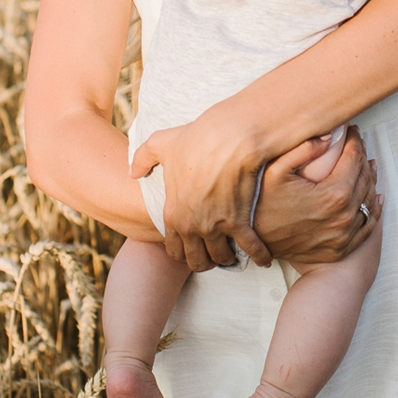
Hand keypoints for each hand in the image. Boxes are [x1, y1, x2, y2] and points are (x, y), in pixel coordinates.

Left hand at [131, 120, 380, 272]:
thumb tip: (133, 172)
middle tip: (216, 255)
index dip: (184, 252)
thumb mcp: (160, 143)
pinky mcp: (239, 222)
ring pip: (222, 258)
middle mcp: (191, 226)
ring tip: (236, 254)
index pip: (174, 249)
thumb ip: (142, 158)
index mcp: (173, 213)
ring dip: (230, 258)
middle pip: (197, 261)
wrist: (227, 136)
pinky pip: (251, 249)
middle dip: (206, 261)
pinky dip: (259, 256)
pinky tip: (264, 259)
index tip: (195, 247)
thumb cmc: (195, 138)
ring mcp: (215, 226)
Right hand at [255, 130, 381, 264]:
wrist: (258, 247)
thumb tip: (329, 137)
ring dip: (370, 179)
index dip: (355, 140)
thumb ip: (302, 149)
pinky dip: (374, 209)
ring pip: (368, 200)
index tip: (352, 130)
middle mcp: (345, 215)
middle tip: (359, 144)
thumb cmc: (262, 206)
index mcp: (334, 194)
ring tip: (368, 165)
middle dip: (363, 157)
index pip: (354, 159)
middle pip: (364, 178)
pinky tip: (375, 197)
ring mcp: (345, 234)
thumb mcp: (275, 172)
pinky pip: (367, 225)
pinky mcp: (342, 247)